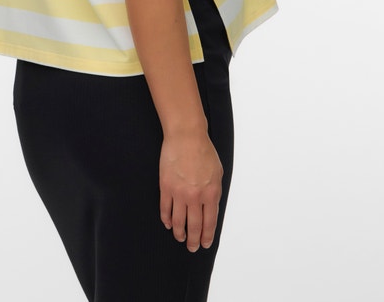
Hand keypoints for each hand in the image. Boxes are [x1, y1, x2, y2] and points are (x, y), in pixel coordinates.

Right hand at [159, 131, 222, 251]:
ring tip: (180, 238)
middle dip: (193, 240)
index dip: (206, 236)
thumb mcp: (217, 173)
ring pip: (178, 221)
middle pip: (194, 226)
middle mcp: (195, 197)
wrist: (186, 136)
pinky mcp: (166, 186)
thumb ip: (214, 191)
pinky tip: (168, 223)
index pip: (209, 223)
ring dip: (179, 233)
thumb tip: (210, 206)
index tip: (204, 243)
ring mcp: (179, 193)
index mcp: (211, 194)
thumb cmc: (203, 150)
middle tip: (192, 247)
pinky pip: (165, 208)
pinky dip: (166, 219)